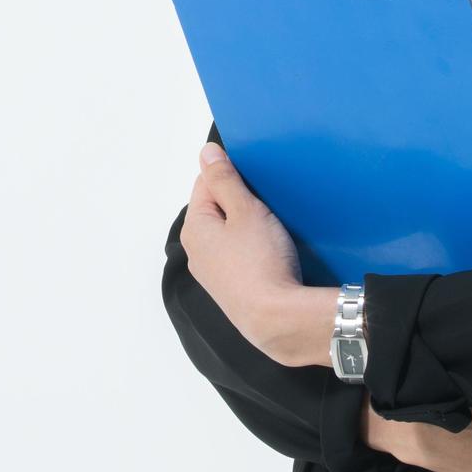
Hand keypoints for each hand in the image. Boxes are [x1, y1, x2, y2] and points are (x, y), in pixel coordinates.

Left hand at [178, 143, 314, 363]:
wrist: (277, 318)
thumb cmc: (261, 262)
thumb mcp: (246, 210)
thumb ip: (225, 179)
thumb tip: (206, 153)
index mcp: (194, 227)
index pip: (206, 183)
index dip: (232, 177)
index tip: (256, 183)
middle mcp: (196, 251)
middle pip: (218, 209)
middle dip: (242, 203)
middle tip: (267, 206)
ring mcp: (212, 274)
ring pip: (230, 235)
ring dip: (249, 227)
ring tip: (272, 229)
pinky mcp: (231, 289)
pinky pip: (239, 257)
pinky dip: (252, 249)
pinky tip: (271, 252)